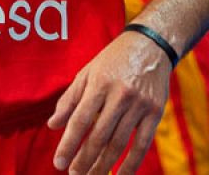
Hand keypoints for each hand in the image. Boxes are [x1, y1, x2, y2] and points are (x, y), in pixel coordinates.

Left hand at [48, 31, 172, 173]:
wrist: (152, 45)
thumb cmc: (114, 60)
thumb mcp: (87, 72)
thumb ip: (69, 100)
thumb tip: (53, 125)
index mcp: (100, 83)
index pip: (80, 120)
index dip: (68, 144)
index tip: (58, 163)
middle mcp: (120, 94)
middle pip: (99, 136)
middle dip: (84, 160)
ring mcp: (140, 104)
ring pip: (119, 143)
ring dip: (103, 165)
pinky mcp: (155, 112)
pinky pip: (142, 144)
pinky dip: (131, 164)